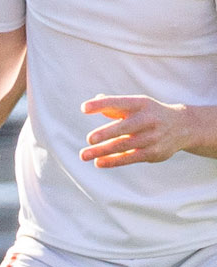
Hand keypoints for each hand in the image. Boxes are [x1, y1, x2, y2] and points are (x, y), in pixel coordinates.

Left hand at [79, 94, 201, 167]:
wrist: (183, 127)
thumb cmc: (148, 114)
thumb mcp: (135, 105)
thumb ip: (113, 107)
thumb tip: (89, 106)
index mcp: (140, 104)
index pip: (119, 103)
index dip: (101, 105)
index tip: (84, 108)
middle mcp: (148, 119)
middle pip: (124, 127)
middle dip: (106, 133)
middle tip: (89, 139)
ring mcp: (153, 137)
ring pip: (125, 145)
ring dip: (103, 151)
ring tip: (84, 155)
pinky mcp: (154, 152)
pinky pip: (131, 158)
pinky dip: (114, 161)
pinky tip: (98, 162)